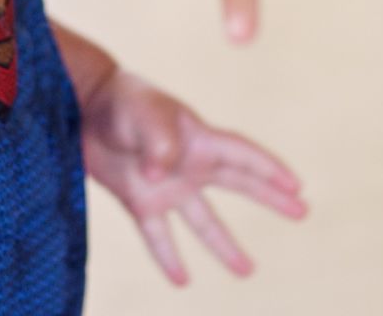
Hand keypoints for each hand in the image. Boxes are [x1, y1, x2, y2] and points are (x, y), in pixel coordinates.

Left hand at [80, 69, 305, 285]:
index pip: (243, 156)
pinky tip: (182, 281)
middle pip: (239, 185)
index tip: (298, 187)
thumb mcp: (143, 114)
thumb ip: (159, 143)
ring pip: (204, 221)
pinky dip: (169, 257)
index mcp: (198, 139)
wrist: (80, 107)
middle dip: (270, 198)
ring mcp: (166, 186)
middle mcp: (188, 164)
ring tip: (247, 271)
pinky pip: (159, 236)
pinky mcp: (139, 201)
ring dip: (225, 246)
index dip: (270, 170)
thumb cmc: (118, 102)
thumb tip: (161, 179)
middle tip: (302, 213)